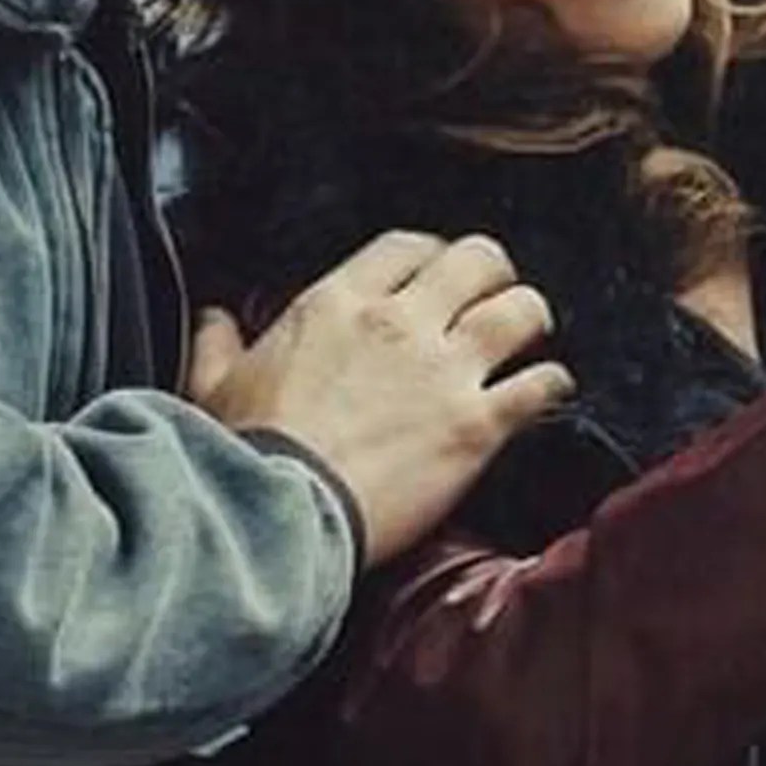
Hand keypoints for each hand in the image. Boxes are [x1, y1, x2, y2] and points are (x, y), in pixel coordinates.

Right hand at [186, 230, 573, 568]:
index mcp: (336, 303)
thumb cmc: (242, 454)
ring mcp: (443, 372)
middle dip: (493, 273)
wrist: (275, 518)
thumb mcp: (213, 384)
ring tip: (530, 336)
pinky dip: (553, 385)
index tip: (436, 272)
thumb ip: (218, 342)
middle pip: (477, 259)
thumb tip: (214, 318)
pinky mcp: (476, 426)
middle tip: (493, 296)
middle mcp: (398, 323)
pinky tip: (551, 391)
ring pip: (521, 311)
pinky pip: (541, 387)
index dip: (431, 254)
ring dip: (531, 319)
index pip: (406, 247)